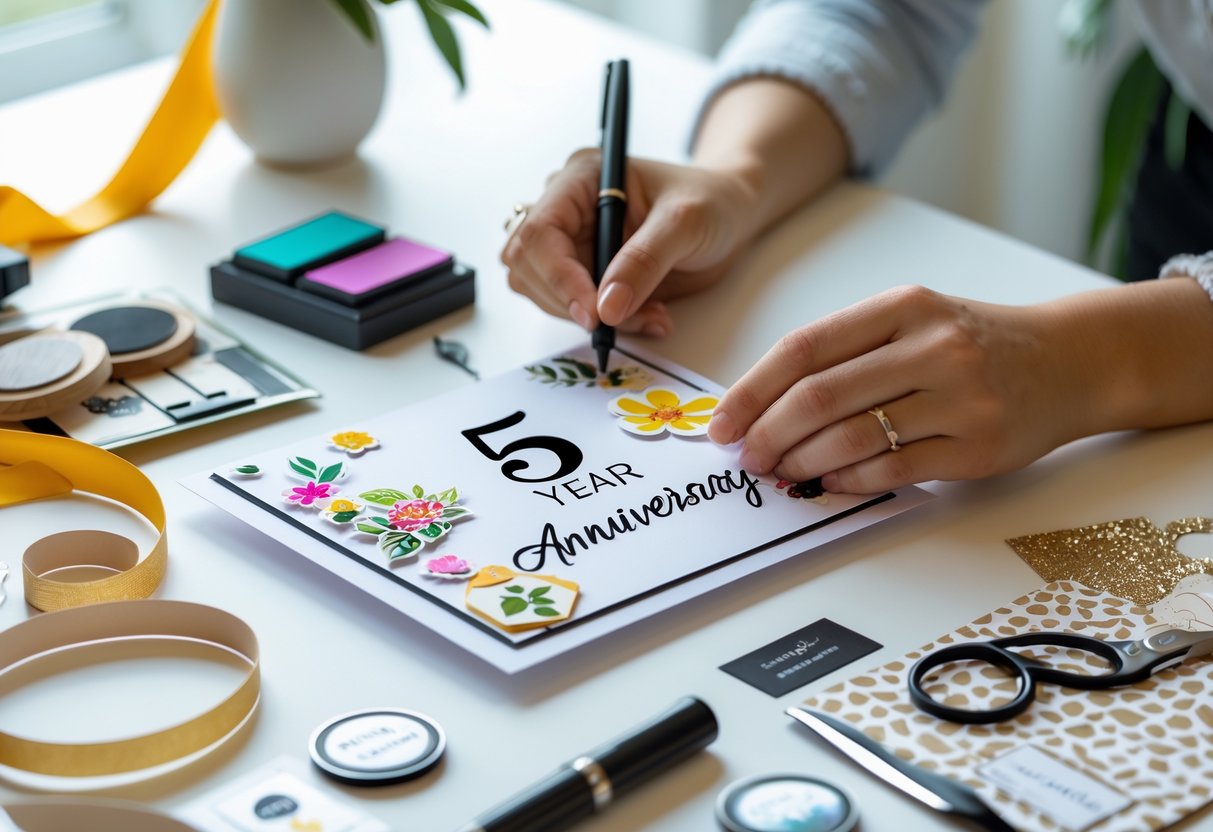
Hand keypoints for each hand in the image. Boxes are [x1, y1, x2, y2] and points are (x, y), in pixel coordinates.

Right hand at [500, 149, 758, 335]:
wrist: (728, 216)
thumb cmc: (710, 201)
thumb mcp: (685, 223)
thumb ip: (644, 261)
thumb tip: (606, 307)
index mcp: (581, 178)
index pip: (541, 230)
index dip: (558, 276)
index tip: (593, 313)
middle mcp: (565, 209)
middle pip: (529, 266)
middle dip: (572, 302)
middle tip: (624, 320)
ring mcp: (571, 243)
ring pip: (544, 293)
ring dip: (590, 317)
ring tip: (649, 315)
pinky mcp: (584, 273)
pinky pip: (573, 309)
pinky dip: (606, 323)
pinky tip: (646, 316)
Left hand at [708, 285, 1083, 492]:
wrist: (1070, 361)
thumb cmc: (974, 342)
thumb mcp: (913, 319)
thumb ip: (847, 350)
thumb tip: (765, 403)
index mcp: (903, 307)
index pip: (804, 349)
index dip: (752, 391)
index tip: (722, 422)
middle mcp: (932, 348)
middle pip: (820, 397)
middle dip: (767, 433)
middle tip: (746, 456)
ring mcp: (959, 399)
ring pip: (852, 438)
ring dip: (801, 462)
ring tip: (780, 471)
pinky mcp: (978, 448)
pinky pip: (892, 471)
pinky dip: (847, 480)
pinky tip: (826, 481)